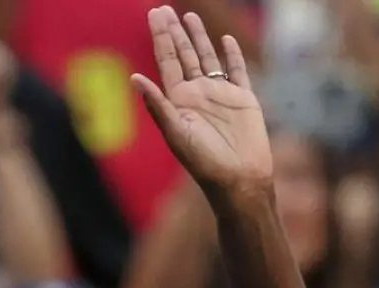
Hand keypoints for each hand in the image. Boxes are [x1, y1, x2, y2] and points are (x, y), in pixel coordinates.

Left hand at [132, 7, 271, 199]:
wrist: (240, 179)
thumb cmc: (205, 162)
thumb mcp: (176, 133)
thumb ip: (158, 105)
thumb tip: (135, 78)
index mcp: (179, 100)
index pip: (167, 61)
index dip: (160, 37)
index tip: (154, 14)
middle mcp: (198, 94)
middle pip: (183, 55)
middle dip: (174, 32)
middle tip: (165, 9)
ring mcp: (220, 95)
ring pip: (207, 58)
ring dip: (198, 38)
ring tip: (190, 16)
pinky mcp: (243, 99)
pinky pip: (237, 71)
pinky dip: (232, 55)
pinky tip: (225, 40)